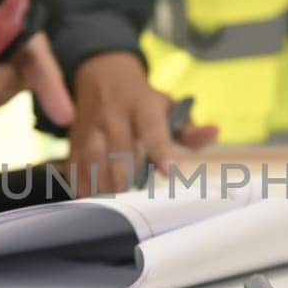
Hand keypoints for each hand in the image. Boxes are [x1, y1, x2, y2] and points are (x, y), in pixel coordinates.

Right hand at [69, 52, 216, 195]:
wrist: (102, 75)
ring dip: (105, 189)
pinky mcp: (72, 142)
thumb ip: (191, 128)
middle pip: (119, 153)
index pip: (153, 129)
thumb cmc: (143, 101)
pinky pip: (74, 170)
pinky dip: (84, 190)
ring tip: (118, 212)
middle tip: (140, 206)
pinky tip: (94, 206)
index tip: (171, 172)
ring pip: (93, 163)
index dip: (162, 151)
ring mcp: (89, 129)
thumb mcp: (170, 106)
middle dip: (128, 180)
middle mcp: (113, 116)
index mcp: (142, 105)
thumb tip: (214, 133)